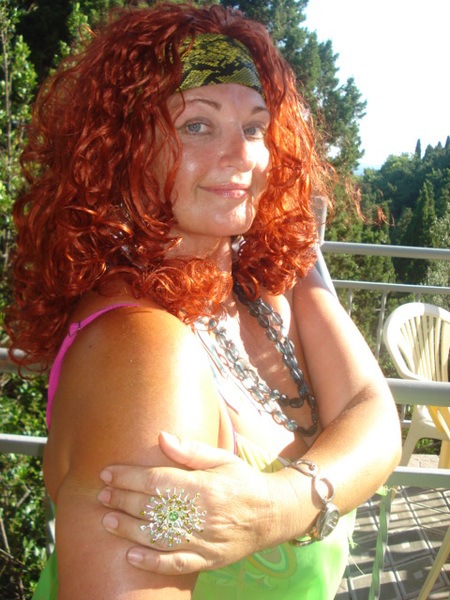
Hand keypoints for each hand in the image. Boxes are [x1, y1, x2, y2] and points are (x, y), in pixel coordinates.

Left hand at [97, 432, 289, 573]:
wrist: (273, 514)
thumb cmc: (243, 481)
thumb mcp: (222, 458)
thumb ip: (191, 450)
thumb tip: (161, 437)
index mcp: (205, 486)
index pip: (158, 481)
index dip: (129, 477)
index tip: (108, 473)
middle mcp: (203, 515)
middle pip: (154, 508)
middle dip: (123, 500)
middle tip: (102, 495)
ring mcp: (206, 540)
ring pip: (160, 537)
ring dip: (130, 529)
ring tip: (107, 520)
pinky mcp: (208, 560)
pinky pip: (176, 564)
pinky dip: (152, 562)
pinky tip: (131, 556)